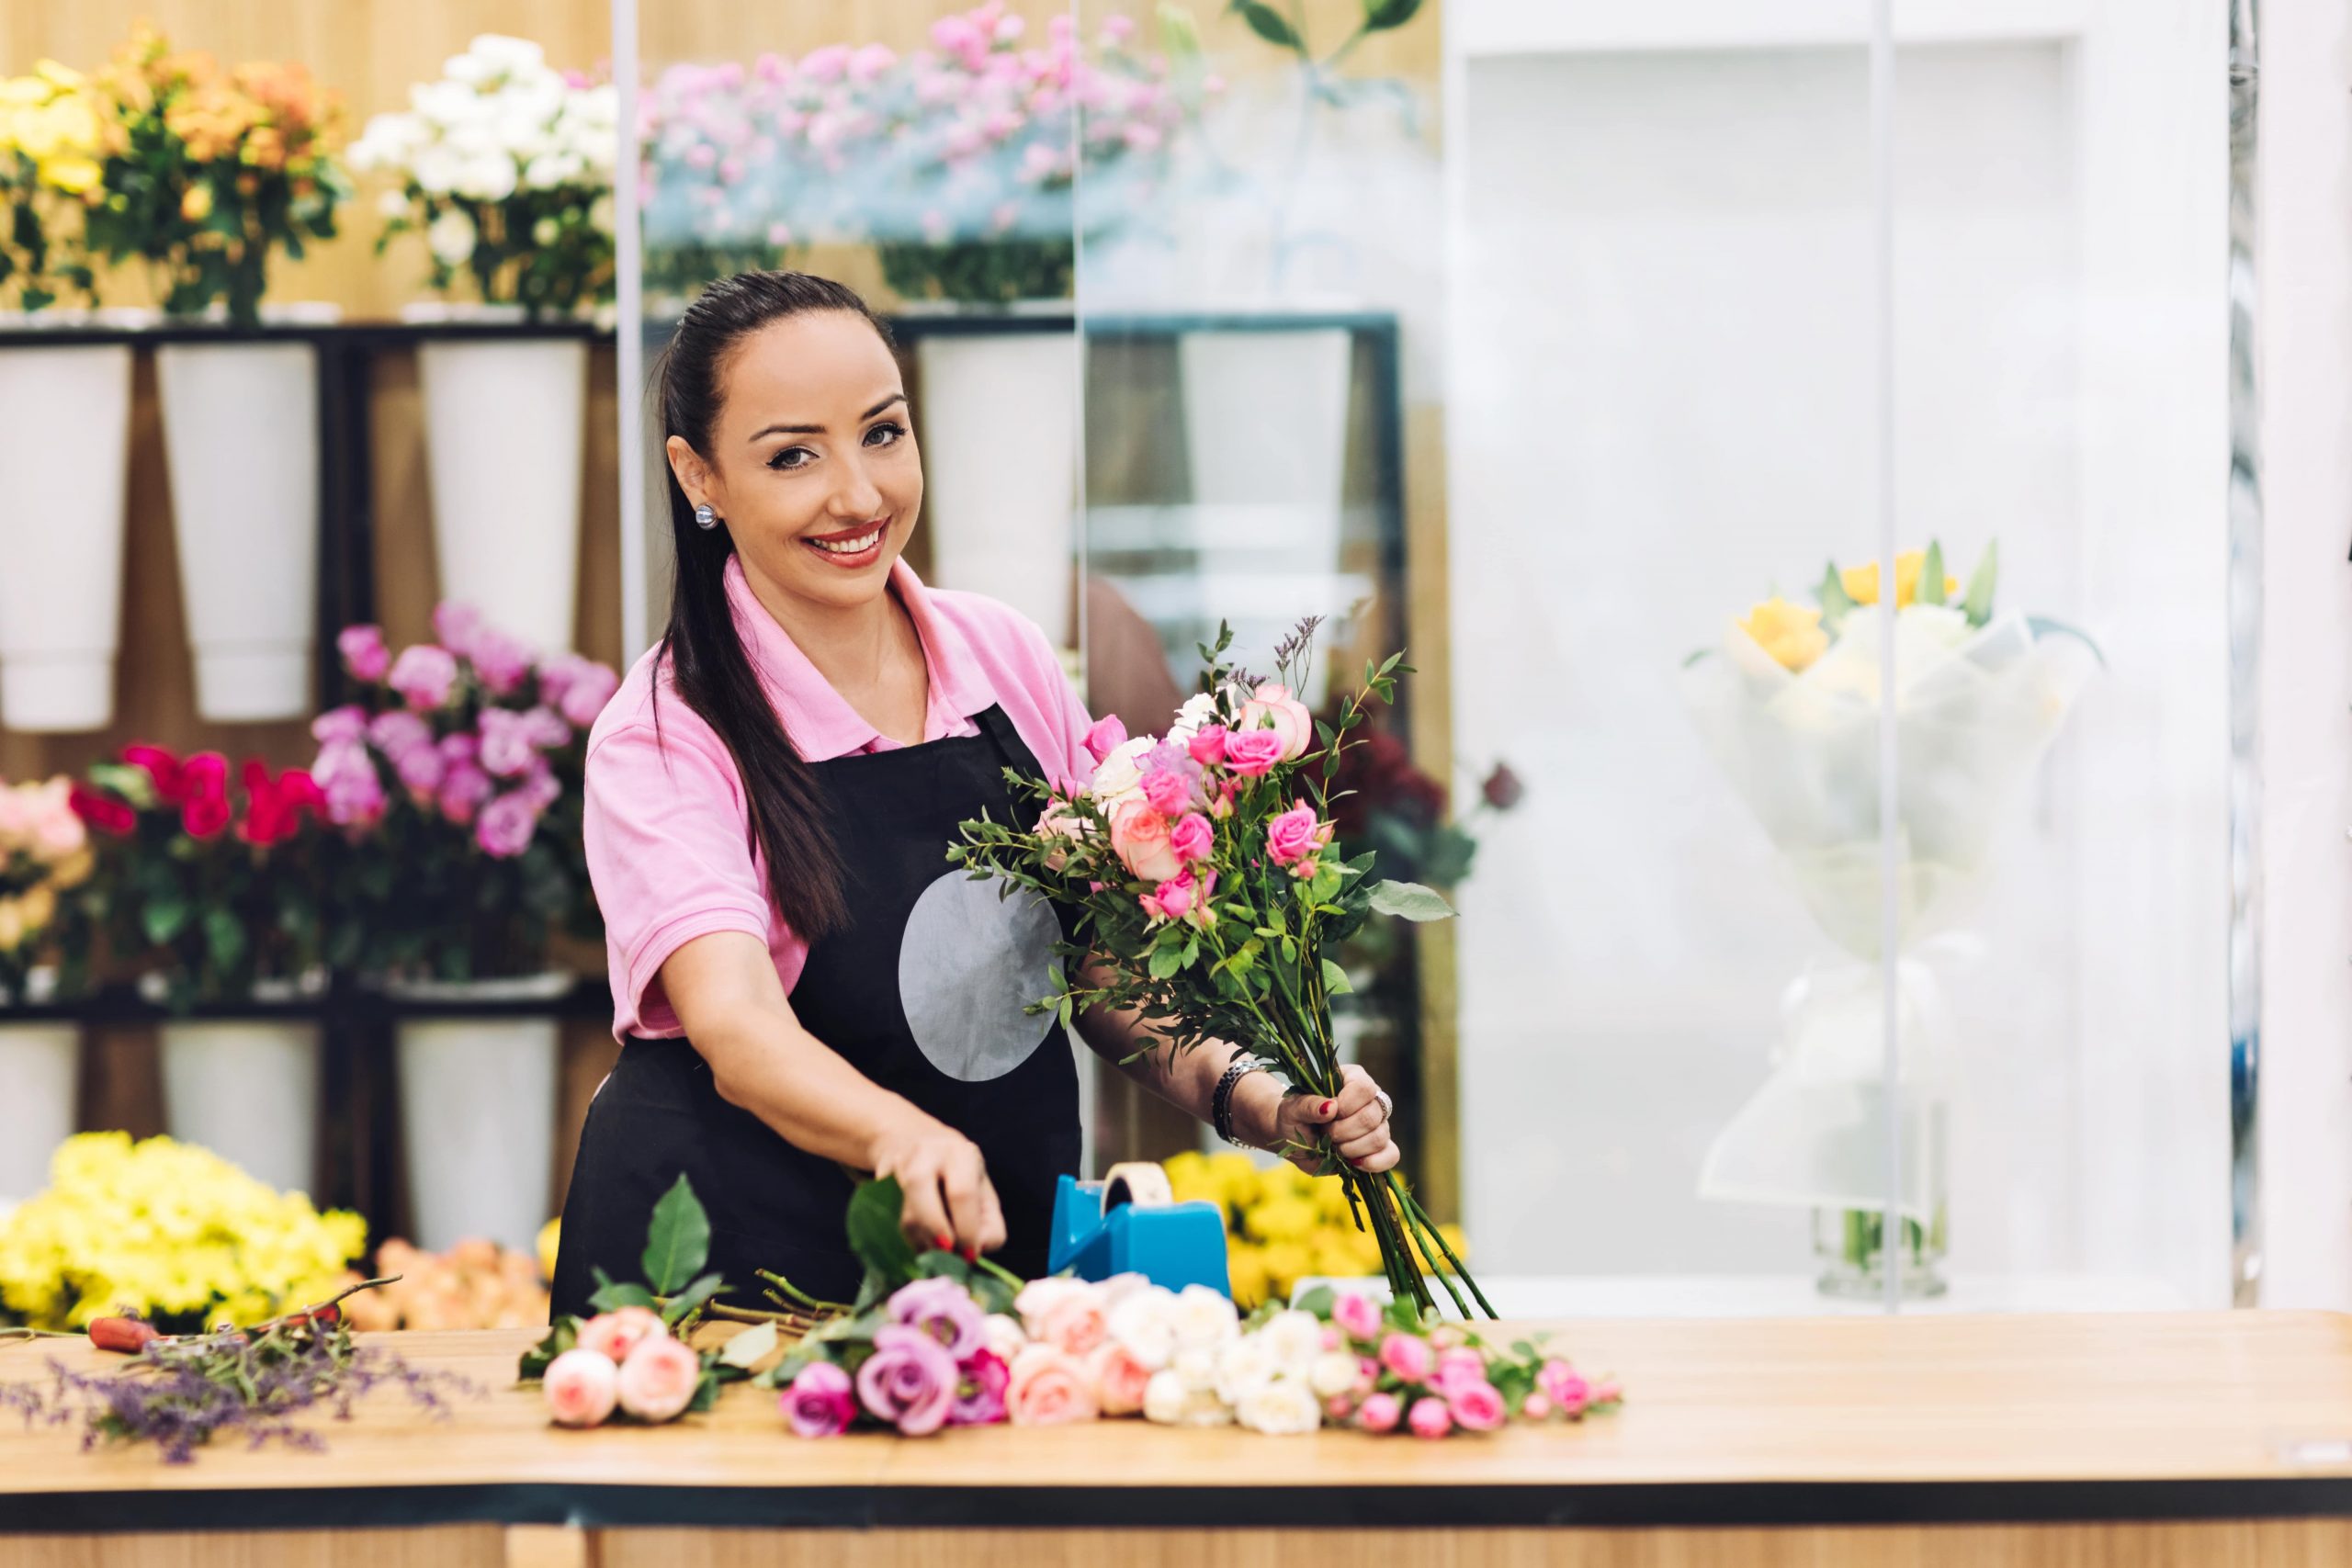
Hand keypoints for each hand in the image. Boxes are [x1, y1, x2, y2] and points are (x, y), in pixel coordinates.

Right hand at [869, 1112, 1006, 1259]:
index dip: (966, 1231)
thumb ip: (990, 1225)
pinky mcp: (877, 1182)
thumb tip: (975, 1251)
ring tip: (935, 1249)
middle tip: (948, 1253)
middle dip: (937, 1235)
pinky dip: (905, 1240)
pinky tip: (918, 1241)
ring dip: (921, 1242)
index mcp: (959, 1153)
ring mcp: (896, 1166)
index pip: (962, 1195)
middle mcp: (925, 1153)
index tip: (970, 1255)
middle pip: (923, 1201)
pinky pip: (889, 1221)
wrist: (909, 1140)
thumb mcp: (982, 1190)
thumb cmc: (955, 1175)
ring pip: (904, 1216)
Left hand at [1252, 1063, 1399, 1176]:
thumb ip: (1308, 1105)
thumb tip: (1330, 1107)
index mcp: (1351, 1078)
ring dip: (1352, 1148)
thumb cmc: (1292, 1118)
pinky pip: (1391, 1155)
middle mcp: (1369, 1099)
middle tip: (1325, 1134)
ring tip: (1333, 1147)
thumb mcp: (1291, 1109)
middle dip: (1344, 1131)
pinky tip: (1354, 1163)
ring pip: (1380, 1137)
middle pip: (1373, 1115)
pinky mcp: (1378, 1148)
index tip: (1327, 1115)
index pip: (1364, 1088)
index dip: (1347, 1105)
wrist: (1293, 1141)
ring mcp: (1377, 1124)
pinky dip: (1375, 1163)